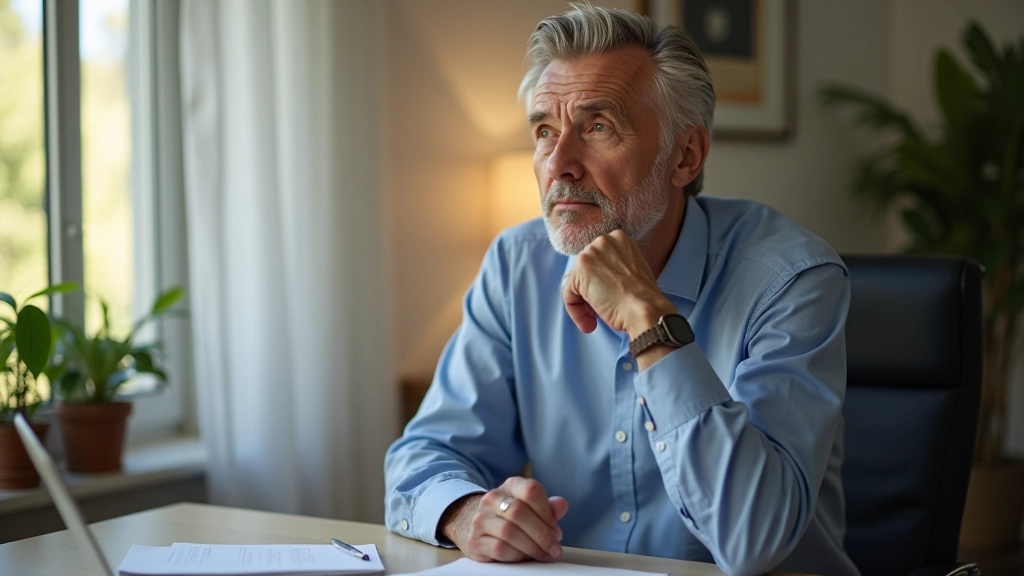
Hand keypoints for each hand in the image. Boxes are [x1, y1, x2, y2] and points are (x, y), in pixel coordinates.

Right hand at [440, 477, 568, 562]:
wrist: (476, 528)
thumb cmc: (511, 519)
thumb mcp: (531, 509)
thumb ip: (547, 508)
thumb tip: (561, 505)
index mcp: (511, 486)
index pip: (531, 490)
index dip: (547, 513)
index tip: (556, 532)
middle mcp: (492, 498)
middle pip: (519, 512)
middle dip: (542, 534)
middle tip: (554, 548)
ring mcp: (481, 518)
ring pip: (509, 531)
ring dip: (532, 547)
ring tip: (543, 555)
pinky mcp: (475, 540)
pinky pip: (499, 548)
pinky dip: (516, 555)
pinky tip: (524, 557)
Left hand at [561, 230, 674, 337]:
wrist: (645, 309)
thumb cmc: (643, 298)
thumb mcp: (632, 271)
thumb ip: (614, 267)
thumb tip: (594, 280)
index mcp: (619, 238)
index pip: (598, 261)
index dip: (601, 281)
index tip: (609, 296)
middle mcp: (603, 241)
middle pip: (585, 270)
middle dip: (590, 291)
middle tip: (603, 308)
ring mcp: (590, 254)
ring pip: (575, 282)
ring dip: (583, 303)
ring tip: (596, 318)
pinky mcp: (579, 271)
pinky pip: (568, 294)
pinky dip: (575, 311)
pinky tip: (590, 323)